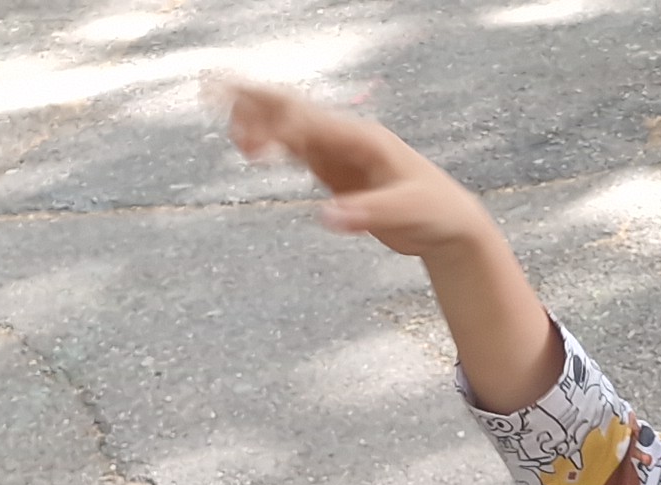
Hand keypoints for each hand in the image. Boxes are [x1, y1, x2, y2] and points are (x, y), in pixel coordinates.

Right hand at [219, 81, 496, 260]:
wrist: (448, 223)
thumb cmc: (433, 212)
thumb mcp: (405, 214)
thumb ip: (367, 213)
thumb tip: (326, 216)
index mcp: (364, 139)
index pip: (313, 123)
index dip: (279, 123)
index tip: (251, 136)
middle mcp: (346, 137)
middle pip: (293, 109)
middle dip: (254, 97)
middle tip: (211, 85)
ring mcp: (338, 152)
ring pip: (288, 124)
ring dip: (254, 115)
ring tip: (215, 104)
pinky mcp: (334, 170)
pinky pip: (294, 148)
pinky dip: (268, 141)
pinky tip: (247, 145)